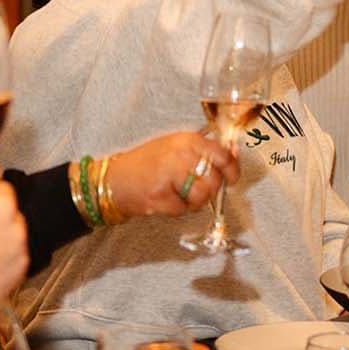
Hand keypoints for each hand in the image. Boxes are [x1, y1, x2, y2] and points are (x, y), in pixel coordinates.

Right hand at [106, 130, 240, 217]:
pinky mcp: (160, 196)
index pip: (223, 155)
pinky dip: (177, 209)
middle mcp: (180, 155)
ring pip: (201, 197)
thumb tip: (232, 155)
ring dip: (194, 201)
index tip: (232, 178)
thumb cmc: (147, 162)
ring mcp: (169, 175)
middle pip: (214, 180)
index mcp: (187, 140)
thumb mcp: (176, 146)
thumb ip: (204, 150)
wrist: (116, 179)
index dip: (232, 170)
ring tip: (180, 194)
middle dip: (210, 190)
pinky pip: (183, 209)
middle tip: (197, 189)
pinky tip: (166, 199)